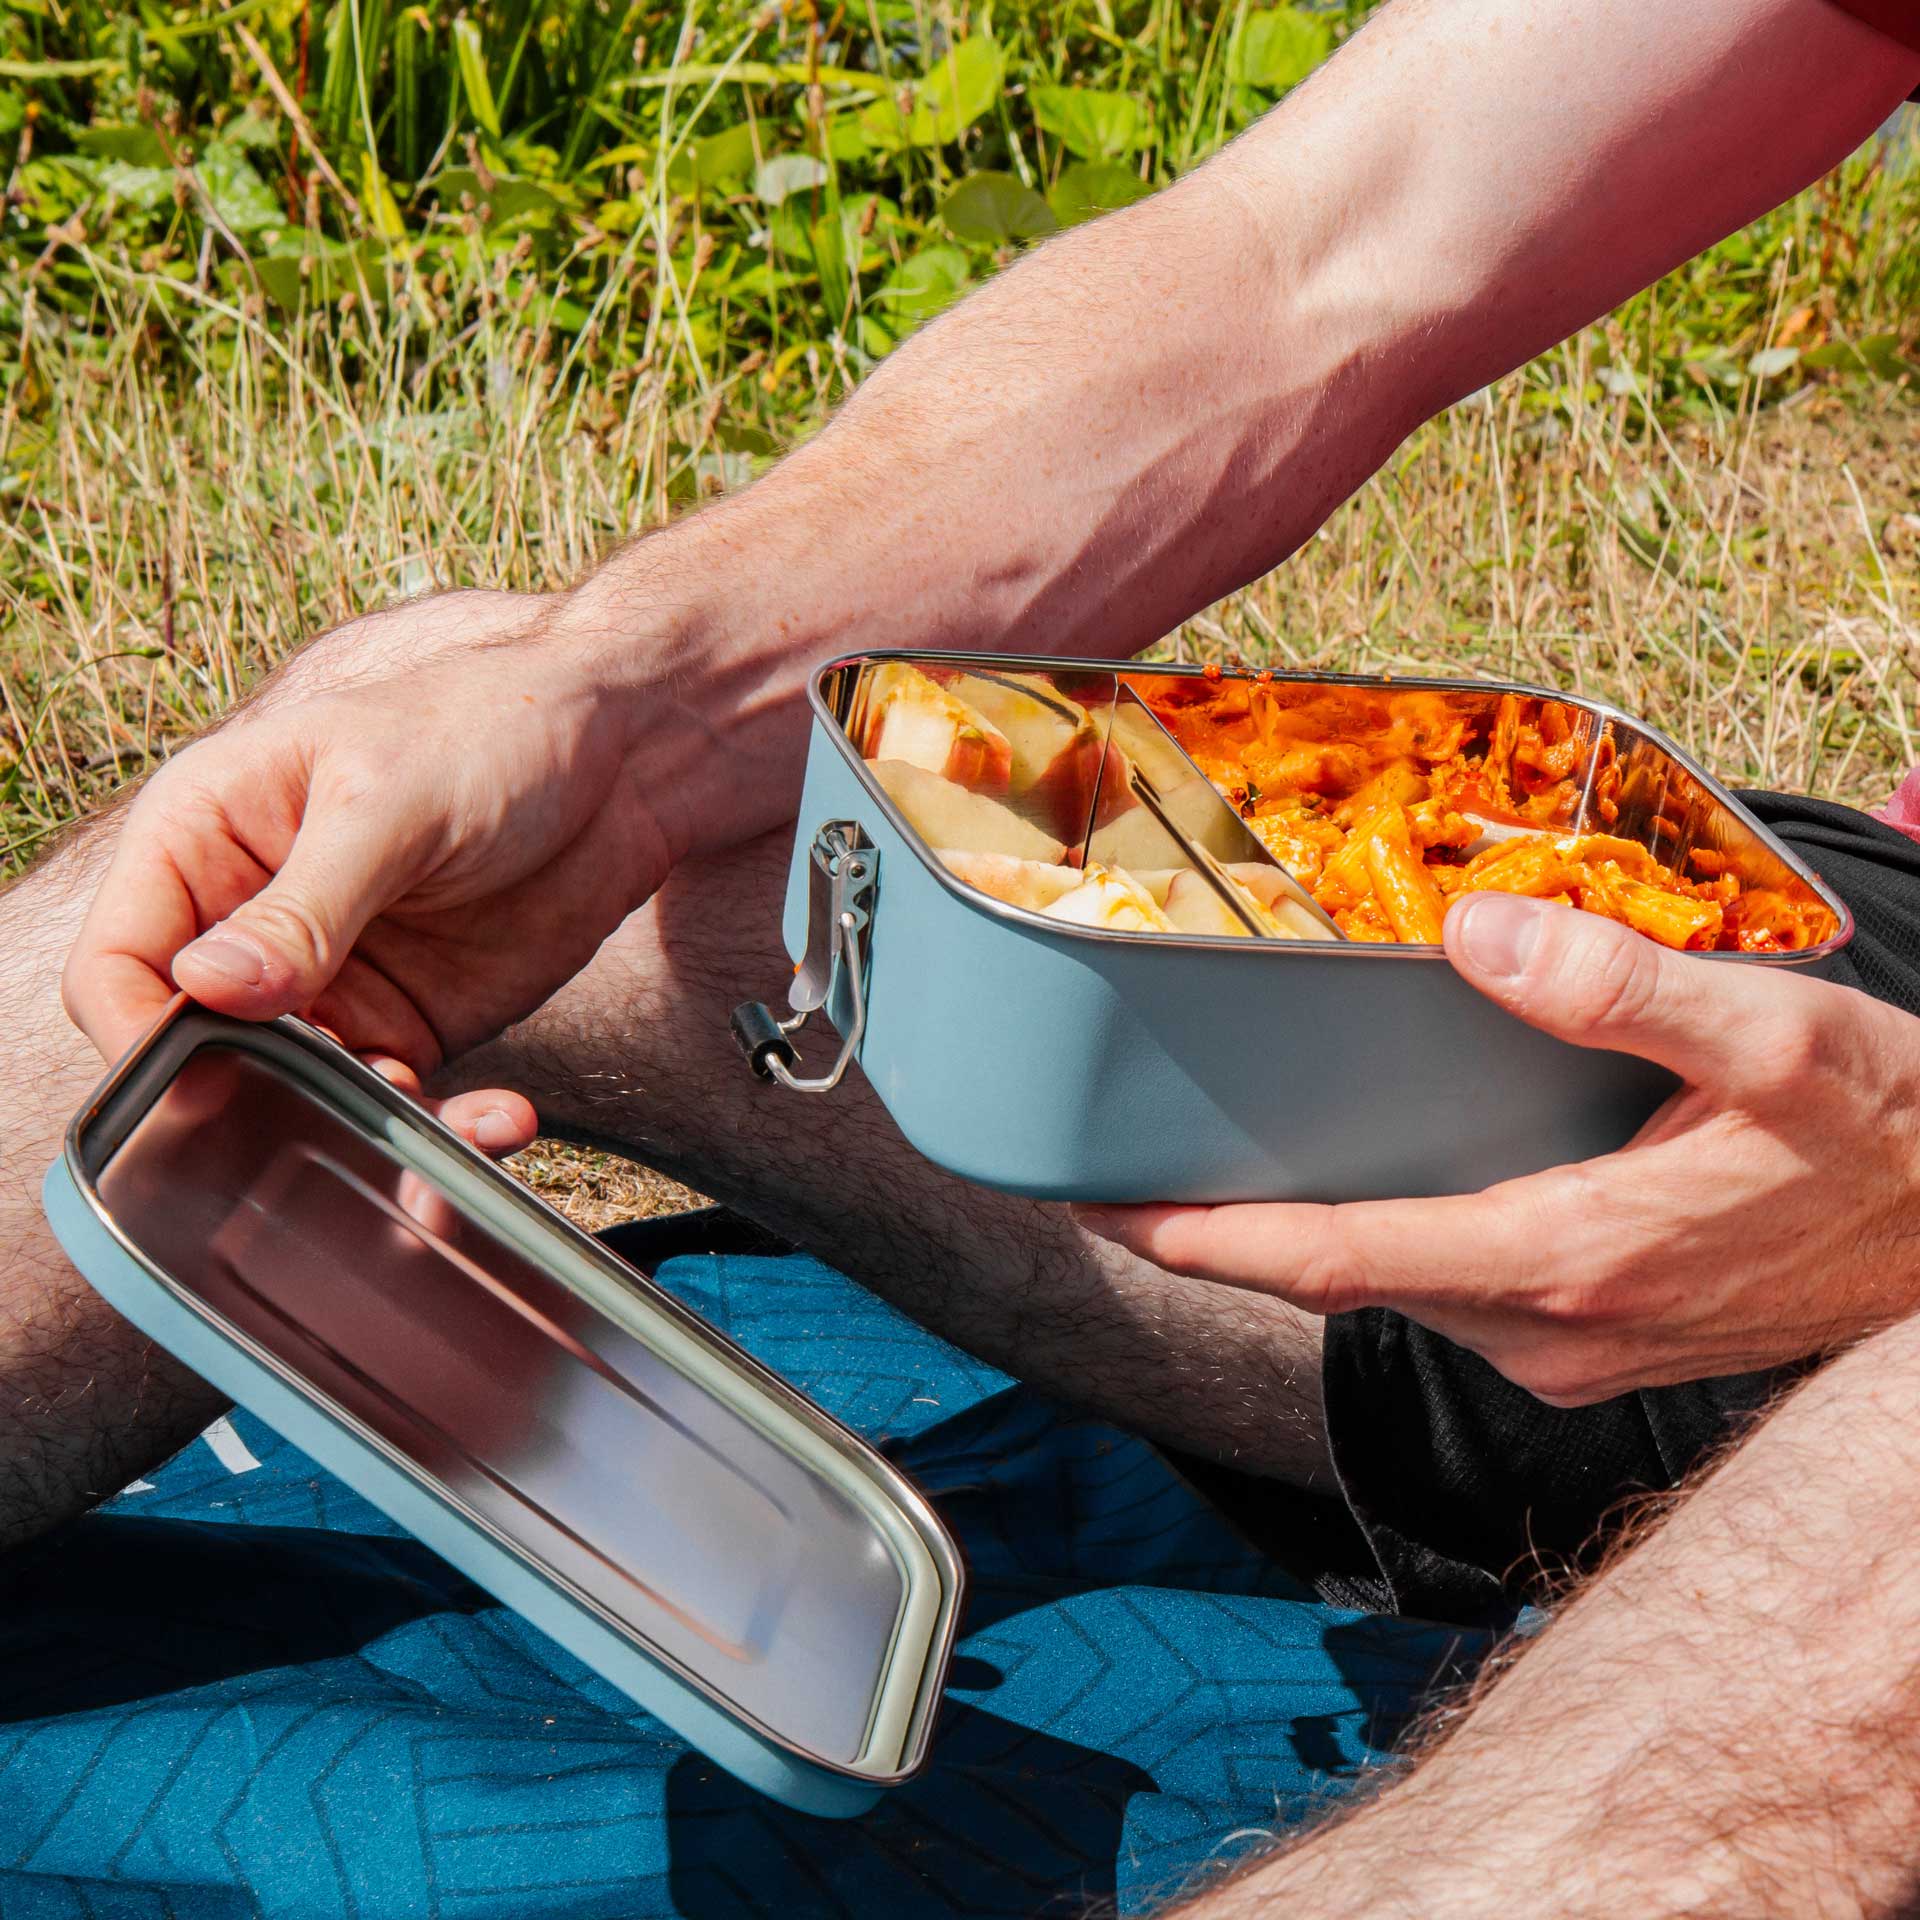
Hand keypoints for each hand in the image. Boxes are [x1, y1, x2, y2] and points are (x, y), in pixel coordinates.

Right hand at [62, 587, 720, 1156]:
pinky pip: (397, 1105)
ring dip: (355, 1131)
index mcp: (204, 838)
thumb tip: (209, 986)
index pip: (119, 963)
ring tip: (436, 1131)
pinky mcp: (411, 1025)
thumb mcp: (390, 804)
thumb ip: (304, 904)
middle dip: (252, 1103)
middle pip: (198, 1050)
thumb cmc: (492, 729)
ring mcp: (331, 983)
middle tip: (329, 1119)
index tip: (204, 1082)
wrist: (626, 755)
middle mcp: (251, 922)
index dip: (140, 1034)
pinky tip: (498, 1121)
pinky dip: (439, 1131)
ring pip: (295, 1096)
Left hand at [1079, 891, 1919, 1404]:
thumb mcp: (1784, 1042)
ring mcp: (1562, 1348)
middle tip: (1109, 1173)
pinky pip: (1435, 1289)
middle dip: (1213, 1240)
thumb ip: (1627, 989)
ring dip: (1278, 1245)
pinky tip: (1334, 1187)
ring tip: (1191, 1173)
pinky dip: (1358, 1247)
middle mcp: (1545, 1327)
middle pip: (1333, 1283)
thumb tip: (1478, 936)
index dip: (1210, 1242)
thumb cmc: (1893, 1146)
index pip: (1340, 1260)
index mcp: (1570, 1259)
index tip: (1110, 1209)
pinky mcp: (1584, 1338)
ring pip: (1381, 1292)